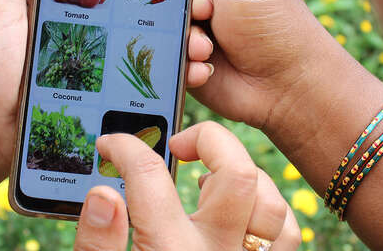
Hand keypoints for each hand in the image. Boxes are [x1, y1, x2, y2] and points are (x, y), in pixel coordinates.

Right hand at [72, 122, 299, 250]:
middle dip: (208, 141)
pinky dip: (265, 210)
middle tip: (178, 146)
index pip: (147, 178)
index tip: (112, 144)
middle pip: (237, 174)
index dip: (125, 148)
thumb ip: (97, 244)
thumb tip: (104, 192)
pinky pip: (285, 233)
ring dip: (242, 176)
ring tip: (206, 178)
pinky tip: (235, 210)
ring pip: (272, 202)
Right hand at [84, 0, 341, 131]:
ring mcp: (183, 18)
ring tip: (208, 41)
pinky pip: (157, 52)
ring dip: (178, 31)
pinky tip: (206, 65)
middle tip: (190, 4)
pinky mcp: (178, 55)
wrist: (288, 91)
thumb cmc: (275, 22)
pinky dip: (182, 60)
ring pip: (147, 15)